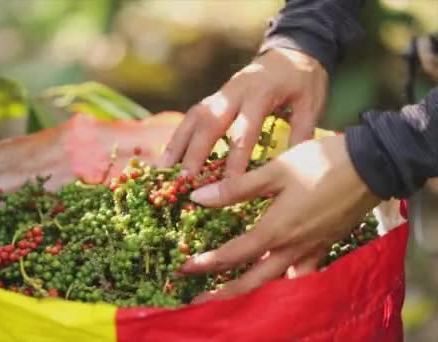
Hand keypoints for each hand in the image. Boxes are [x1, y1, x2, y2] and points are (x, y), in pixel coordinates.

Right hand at [158, 48, 327, 177]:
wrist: (293, 49)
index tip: (228, 185)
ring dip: (177, 143)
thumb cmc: (303, 80)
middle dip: (195, 153)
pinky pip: (192, 116)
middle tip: (185, 179)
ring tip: (164, 169)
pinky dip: (178, 136)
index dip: (235, 159)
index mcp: (259, 94)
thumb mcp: (311, 103)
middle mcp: (234, 92)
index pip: (243, 131)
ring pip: (194, 117)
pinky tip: (168, 155)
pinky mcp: (215, 97)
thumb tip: (291, 169)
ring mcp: (221, 92)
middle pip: (209, 123)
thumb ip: (301, 132)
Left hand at [177, 134, 380, 303]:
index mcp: (276, 229)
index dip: (205, 264)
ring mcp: (312, 251)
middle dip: (223, 294)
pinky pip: (303, 275)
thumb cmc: (320, 163)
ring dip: (252, 294)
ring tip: (231, 298)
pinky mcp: (326, 247)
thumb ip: (235, 187)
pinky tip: (276, 283)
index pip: (233, 255)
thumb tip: (197, 197)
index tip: (182, 269)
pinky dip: (287, 285)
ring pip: (278, 284)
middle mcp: (293, 248)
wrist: (373, 165)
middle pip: (253, 282)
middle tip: (198, 302)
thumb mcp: (274, 170)